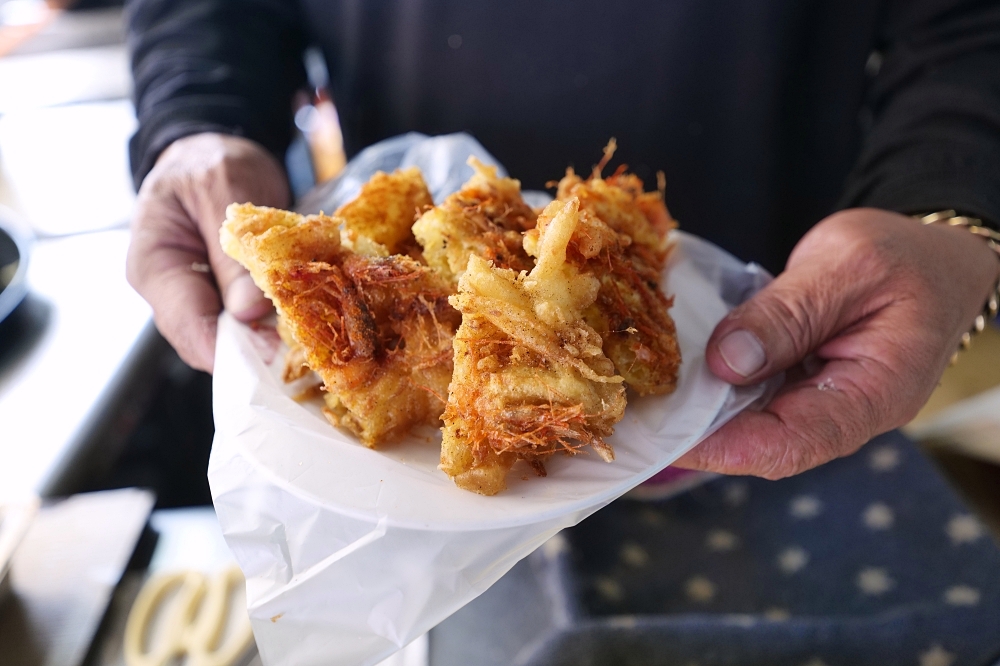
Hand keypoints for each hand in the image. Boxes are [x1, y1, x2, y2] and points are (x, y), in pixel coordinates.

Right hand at [126, 133, 289, 371]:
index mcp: (154, 267)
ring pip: (236, 337)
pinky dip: (278, 321)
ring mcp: (200, 297)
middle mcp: (173, 292)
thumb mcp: (223, 189)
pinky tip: (306, 316)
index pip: (188, 328)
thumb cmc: (211, 161)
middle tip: (306, 346)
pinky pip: (252, 322)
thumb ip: (233, 251)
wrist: (216, 149)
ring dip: (273, 338)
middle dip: (258, 349)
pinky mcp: (226, 298)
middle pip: (212, 342)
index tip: (276, 355)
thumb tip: (248, 313)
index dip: (233, 350)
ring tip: (311, 331)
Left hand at [676, 208, 999, 477]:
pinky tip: (679, 373)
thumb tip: (726, 362)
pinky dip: (717, 386)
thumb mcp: (847, 267)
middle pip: (766, 443)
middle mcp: (847, 411)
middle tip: (640, 419)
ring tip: (648, 399)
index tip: (671, 435)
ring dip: (704, 412)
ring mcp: (823, 400)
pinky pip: (755, 396)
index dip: (728, 445)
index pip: (794, 443)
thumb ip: (788, 314)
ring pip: (754, 424)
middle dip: (703, 434)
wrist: (930, 252)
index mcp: (877, 394)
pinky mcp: (802, 383)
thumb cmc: (904, 254)